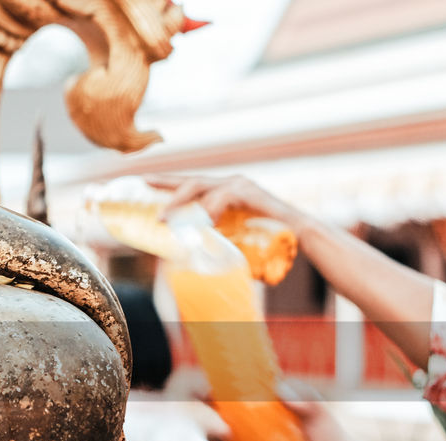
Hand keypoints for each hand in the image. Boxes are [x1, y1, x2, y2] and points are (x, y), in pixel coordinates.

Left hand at [145, 174, 313, 231]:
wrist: (301, 235)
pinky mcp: (250, 193)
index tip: (144, 181)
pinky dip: (210, 209)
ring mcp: (241, 185)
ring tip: (164, 218)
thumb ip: (214, 238)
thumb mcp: (234, 238)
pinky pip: (223, 197)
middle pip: (192, 181)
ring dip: (180, 203)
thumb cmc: (268, 240)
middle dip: (165, 185)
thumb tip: (188, 254)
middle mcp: (231, 184)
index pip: (192, 186)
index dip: (168, 183)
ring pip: (202, 186)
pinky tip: (203, 221)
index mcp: (225, 193)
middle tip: (144, 187)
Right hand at [217, 389, 360, 440]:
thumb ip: (302, 399)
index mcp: (253, 421)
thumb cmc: (327, 436)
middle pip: (214, 436)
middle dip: (210, 431)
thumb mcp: (317, 412)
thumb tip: (280, 390)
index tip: (205, 392)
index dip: (210, 399)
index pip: (224, 407)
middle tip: (223, 430)